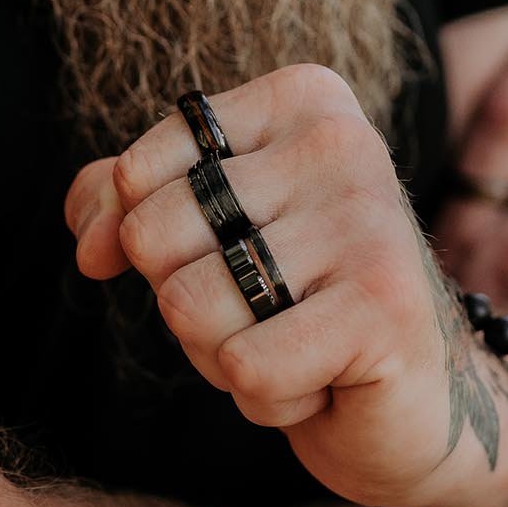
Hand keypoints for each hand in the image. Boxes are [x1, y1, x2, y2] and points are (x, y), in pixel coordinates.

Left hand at [64, 65, 507, 506]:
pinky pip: (243, 367)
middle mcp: (342, 141)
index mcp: (301, 101)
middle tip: (270, 312)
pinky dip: (268, 399)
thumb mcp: (206, 237)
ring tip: (299, 345)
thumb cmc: (301, 308)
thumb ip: (126, 205)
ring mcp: (368, 220)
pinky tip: (328, 382)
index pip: (135, 172)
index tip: (232, 258)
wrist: (416, 406)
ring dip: (224, 356)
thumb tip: (91, 243)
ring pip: (188, 307)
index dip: (149, 244)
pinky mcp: (383, 305)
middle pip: (153, 236)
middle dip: (189, 305)